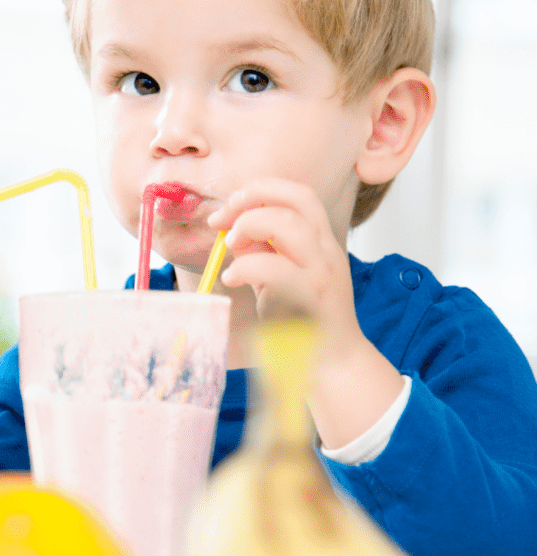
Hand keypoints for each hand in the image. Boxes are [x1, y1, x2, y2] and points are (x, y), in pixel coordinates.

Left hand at [206, 178, 402, 448]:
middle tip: (222, 223)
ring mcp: (322, 273)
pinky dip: (247, 267)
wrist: (333, 365)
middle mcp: (326, 251)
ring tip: (230, 249)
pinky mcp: (312, 300)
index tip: (228, 207)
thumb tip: (234, 232)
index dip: (260, 191)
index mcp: (320, 241)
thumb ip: (262, 252)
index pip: (297, 194)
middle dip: (252, 201)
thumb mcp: (280, 278)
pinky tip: (232, 278)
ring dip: (250, 226)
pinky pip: (278, 270)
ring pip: (290, 225)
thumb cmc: (302, 322)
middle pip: (298, 199)